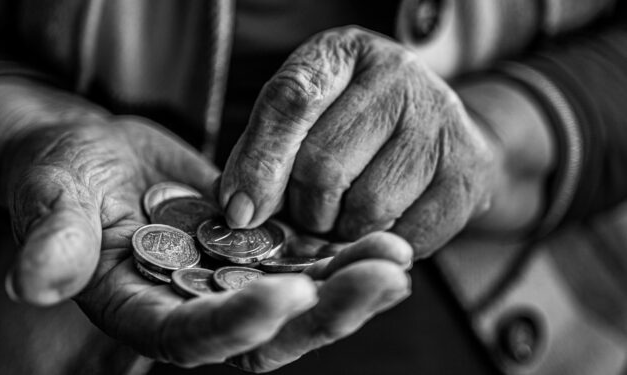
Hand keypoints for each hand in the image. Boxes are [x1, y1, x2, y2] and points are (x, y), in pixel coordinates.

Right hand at [0, 96, 411, 369]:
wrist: (97, 155)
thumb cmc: (62, 173)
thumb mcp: (50, 194)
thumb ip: (51, 237)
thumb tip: (33, 282)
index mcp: (140, 311)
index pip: (191, 339)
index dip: (237, 325)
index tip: (286, 295)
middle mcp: (192, 310)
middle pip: (264, 338)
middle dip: (325, 314)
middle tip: (381, 278)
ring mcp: (228, 284)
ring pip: (297, 304)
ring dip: (348, 286)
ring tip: (396, 257)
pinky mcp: (254, 255)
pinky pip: (304, 265)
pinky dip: (341, 258)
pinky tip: (385, 241)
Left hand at [219, 26, 498, 256]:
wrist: (434, 129)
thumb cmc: (351, 126)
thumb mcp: (302, 119)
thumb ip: (264, 154)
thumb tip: (241, 212)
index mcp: (342, 54)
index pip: (292, 102)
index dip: (261, 164)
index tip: (241, 212)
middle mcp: (398, 75)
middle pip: (324, 167)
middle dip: (304, 208)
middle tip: (310, 211)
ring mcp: (441, 119)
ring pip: (367, 207)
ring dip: (343, 230)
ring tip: (346, 214)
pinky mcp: (469, 169)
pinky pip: (408, 235)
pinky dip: (382, 244)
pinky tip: (381, 223)